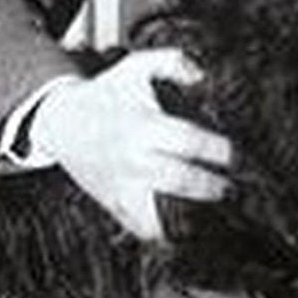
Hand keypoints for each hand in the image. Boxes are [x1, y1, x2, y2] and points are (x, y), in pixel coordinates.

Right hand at [21, 51, 232, 240]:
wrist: (60, 122)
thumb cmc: (106, 94)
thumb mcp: (136, 66)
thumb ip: (173, 62)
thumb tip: (203, 76)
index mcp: (143, 126)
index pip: (191, 142)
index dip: (221, 151)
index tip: (236, 156)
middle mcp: (134, 160)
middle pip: (183, 180)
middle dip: (215, 187)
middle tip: (235, 189)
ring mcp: (124, 186)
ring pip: (163, 215)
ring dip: (194, 220)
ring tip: (219, 218)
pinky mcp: (115, 205)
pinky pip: (144, 229)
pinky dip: (167, 235)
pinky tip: (190, 233)